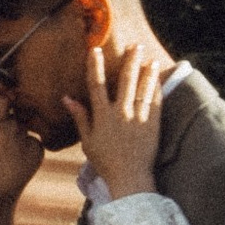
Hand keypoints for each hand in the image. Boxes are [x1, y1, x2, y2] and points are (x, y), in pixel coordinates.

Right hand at [69, 40, 164, 198]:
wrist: (129, 179)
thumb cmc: (106, 162)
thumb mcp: (88, 141)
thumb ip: (80, 117)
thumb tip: (66, 98)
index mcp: (102, 116)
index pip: (96, 85)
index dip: (95, 66)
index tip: (94, 50)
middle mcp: (121, 114)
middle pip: (125, 81)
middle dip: (130, 61)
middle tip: (135, 46)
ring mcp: (139, 118)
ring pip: (144, 89)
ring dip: (147, 72)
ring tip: (150, 59)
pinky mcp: (153, 125)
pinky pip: (156, 102)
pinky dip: (157, 89)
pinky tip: (158, 79)